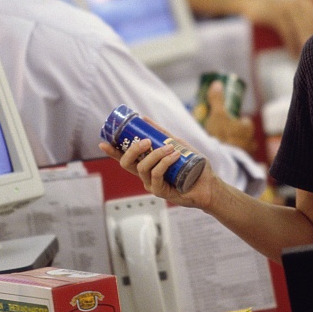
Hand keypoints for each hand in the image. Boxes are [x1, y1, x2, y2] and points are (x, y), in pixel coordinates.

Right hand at [98, 134, 215, 210]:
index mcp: (147, 166)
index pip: (125, 159)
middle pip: (127, 164)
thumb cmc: (194, 166)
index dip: (112, 152)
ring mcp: (152, 185)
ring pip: (142, 168)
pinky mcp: (161, 192)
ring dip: (155, 154)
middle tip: (146, 141)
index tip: (103, 142)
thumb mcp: (177, 144)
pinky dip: (164, 163)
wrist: (209, 184)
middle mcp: (146, 176)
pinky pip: (157, 175)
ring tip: (170, 148)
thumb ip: (163, 134)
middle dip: (132, 150)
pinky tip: (174, 156)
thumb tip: (145, 119)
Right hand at [202, 80, 256, 153]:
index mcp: (247, 128)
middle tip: (224, 133)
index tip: (229, 121)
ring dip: (235, 145)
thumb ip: (217, 99)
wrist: (221, 160)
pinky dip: (233, 156)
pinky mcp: (241, 164)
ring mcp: (246, 154)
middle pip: (245, 135)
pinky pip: (239, 158)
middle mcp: (250, 141)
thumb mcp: (217, 114)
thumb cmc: (221, 135)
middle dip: (237, 133)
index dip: (238, 121)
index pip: (245, 122)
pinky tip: (225, 156)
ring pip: (243, 146)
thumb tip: (217, 82)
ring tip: (223, 145)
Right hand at [242, 0, 312, 57]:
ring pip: (301, 30)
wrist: (250, 0)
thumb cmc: (273, 12)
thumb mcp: (291, 14)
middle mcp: (299, 2)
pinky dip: (292, 45)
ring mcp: (287, 7)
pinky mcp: (275, 13)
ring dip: (305, 46)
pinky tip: (295, 55)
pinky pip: (287, 31)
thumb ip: (306, 22)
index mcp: (307, 2)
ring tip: (307, 61)